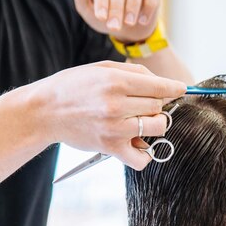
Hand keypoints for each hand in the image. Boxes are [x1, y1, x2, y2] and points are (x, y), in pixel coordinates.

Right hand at [30, 61, 185, 169]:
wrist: (44, 111)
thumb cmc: (74, 86)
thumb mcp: (102, 68)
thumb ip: (134, 73)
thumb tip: (164, 84)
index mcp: (116, 82)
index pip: (160, 87)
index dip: (175, 88)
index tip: (181, 89)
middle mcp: (117, 105)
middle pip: (159, 106)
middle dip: (156, 103)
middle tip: (141, 102)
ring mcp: (115, 129)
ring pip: (158, 127)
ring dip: (154, 123)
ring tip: (139, 119)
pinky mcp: (110, 148)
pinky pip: (142, 158)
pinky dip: (145, 153)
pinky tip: (137, 142)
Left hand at [56, 0, 159, 43]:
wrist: (127, 31)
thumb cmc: (104, 18)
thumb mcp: (86, 8)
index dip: (102, 0)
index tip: (101, 17)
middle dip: (116, 7)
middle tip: (113, 26)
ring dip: (133, 6)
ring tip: (129, 23)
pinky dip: (148, 7)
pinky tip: (142, 21)